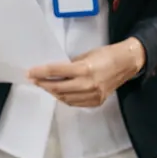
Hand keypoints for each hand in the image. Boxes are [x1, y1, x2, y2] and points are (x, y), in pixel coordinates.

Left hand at [27, 38, 145, 106]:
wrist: (126, 64)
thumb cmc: (105, 54)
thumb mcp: (86, 55)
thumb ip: (71, 65)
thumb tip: (54, 71)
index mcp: (84, 69)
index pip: (56, 71)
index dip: (40, 72)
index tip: (30, 72)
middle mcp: (88, 84)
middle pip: (58, 87)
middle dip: (43, 84)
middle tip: (34, 80)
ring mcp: (93, 95)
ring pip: (65, 98)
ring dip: (52, 92)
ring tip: (45, 86)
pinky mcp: (96, 102)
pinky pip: (75, 103)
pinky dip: (64, 98)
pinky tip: (59, 93)